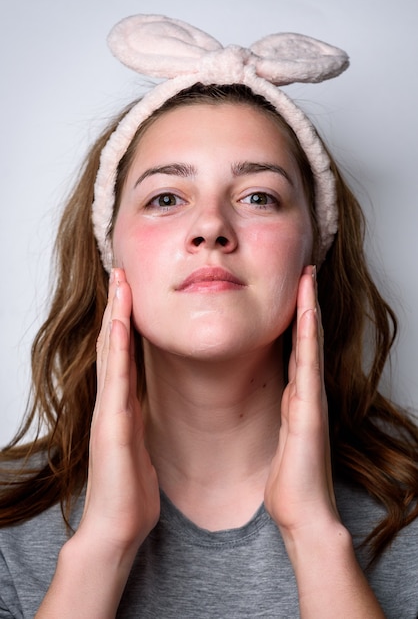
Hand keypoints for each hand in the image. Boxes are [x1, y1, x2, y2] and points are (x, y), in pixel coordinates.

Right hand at [78, 267, 159, 554]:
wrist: (117, 527)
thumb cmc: (130, 490)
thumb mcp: (140, 445)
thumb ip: (139, 421)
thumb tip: (146, 405)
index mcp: (123, 406)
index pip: (124, 354)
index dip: (126, 320)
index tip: (133, 291)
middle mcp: (112, 403)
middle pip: (112, 345)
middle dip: (117, 308)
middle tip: (122, 272)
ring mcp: (108, 413)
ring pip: (110, 355)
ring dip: (113, 317)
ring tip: (119, 283)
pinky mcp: (111, 428)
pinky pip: (114, 381)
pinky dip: (115, 351)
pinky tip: (118, 325)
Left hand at [264, 265, 337, 538]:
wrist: (303, 514)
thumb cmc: (291, 482)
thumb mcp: (280, 440)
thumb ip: (283, 419)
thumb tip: (279, 402)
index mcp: (297, 400)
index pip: (296, 351)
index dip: (296, 320)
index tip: (293, 292)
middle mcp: (306, 395)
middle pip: (307, 340)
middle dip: (306, 305)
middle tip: (305, 272)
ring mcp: (310, 401)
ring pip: (310, 346)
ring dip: (309, 311)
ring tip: (308, 280)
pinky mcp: (308, 411)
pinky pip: (307, 367)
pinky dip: (309, 339)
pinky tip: (307, 315)